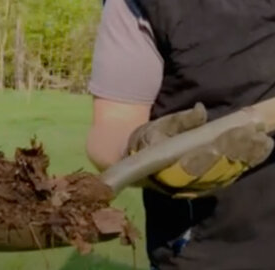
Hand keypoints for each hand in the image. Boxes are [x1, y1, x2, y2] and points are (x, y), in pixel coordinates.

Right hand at [127, 103, 273, 198]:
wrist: (140, 165)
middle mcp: (185, 184)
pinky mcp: (208, 187)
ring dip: (248, 158)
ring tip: (264, 141)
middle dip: (239, 152)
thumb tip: (200, 110)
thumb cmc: (148, 143)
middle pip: (218, 170)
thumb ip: (178, 121)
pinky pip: (230, 176)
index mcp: (168, 170)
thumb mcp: (156, 128)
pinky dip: (247, 164)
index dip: (220, 148)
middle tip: (258, 134)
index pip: (199, 162)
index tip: (238, 132)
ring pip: (227, 175)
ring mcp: (198, 188)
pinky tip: (261, 150)